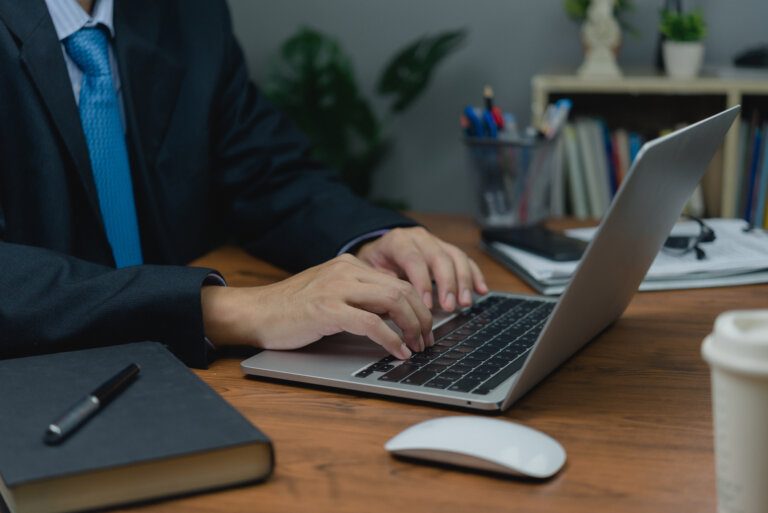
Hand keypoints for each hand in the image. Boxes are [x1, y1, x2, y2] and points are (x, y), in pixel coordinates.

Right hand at [200, 254, 433, 358]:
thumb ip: (359, 297)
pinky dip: (391, 339)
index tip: (425, 327)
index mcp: (349, 265)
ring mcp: (336, 288)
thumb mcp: (330, 294)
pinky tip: (398, 351)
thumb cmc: (290, 310)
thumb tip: (394, 316)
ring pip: (393, 301)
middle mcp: (346, 271)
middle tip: (427, 340)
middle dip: (422, 317)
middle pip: (402, 289)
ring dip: (412, 327)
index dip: (419, 305)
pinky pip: (371, 323)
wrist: (255, 312)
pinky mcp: (327, 309)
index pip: (398, 281)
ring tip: (417, 346)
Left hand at [355, 227, 487, 310]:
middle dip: (447, 283)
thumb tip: (398, 296)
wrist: (380, 248)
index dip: (422, 282)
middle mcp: (420, 238)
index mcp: (399, 241)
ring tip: (465, 302)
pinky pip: (465, 260)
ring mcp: (436, 242)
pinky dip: (474, 275)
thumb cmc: (375, 263)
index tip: (426, 305)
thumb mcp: (371, 270)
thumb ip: (383, 280)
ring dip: (463, 281)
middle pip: (439, 257)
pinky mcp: (447, 250)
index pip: (414, 259)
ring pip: (455, 257)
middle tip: (449, 306)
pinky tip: (482, 290)